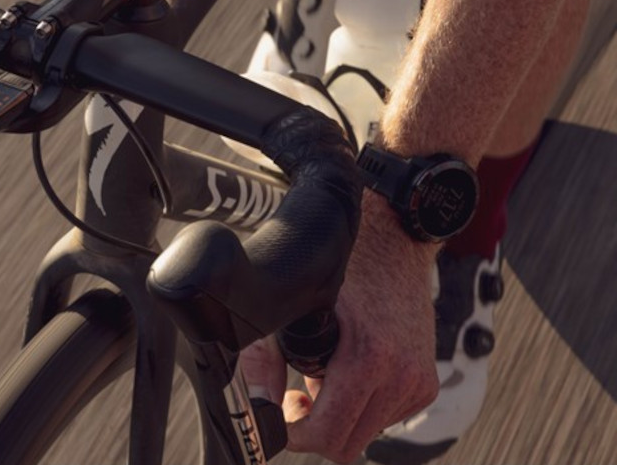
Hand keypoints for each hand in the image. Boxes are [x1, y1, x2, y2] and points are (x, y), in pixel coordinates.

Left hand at [242, 189, 439, 463]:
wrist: (392, 241)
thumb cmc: (343, 266)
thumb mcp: (291, 305)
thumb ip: (264, 358)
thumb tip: (257, 403)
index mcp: (370, 358)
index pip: (329, 434)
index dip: (293, 433)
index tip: (278, 417)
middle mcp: (403, 377)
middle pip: (347, 444)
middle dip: (314, 428)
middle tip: (294, 395)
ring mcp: (419, 383)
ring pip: (366, 434)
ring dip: (339, 415)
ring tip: (323, 371)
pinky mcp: (427, 384)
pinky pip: (385, 417)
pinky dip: (361, 404)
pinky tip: (348, 369)